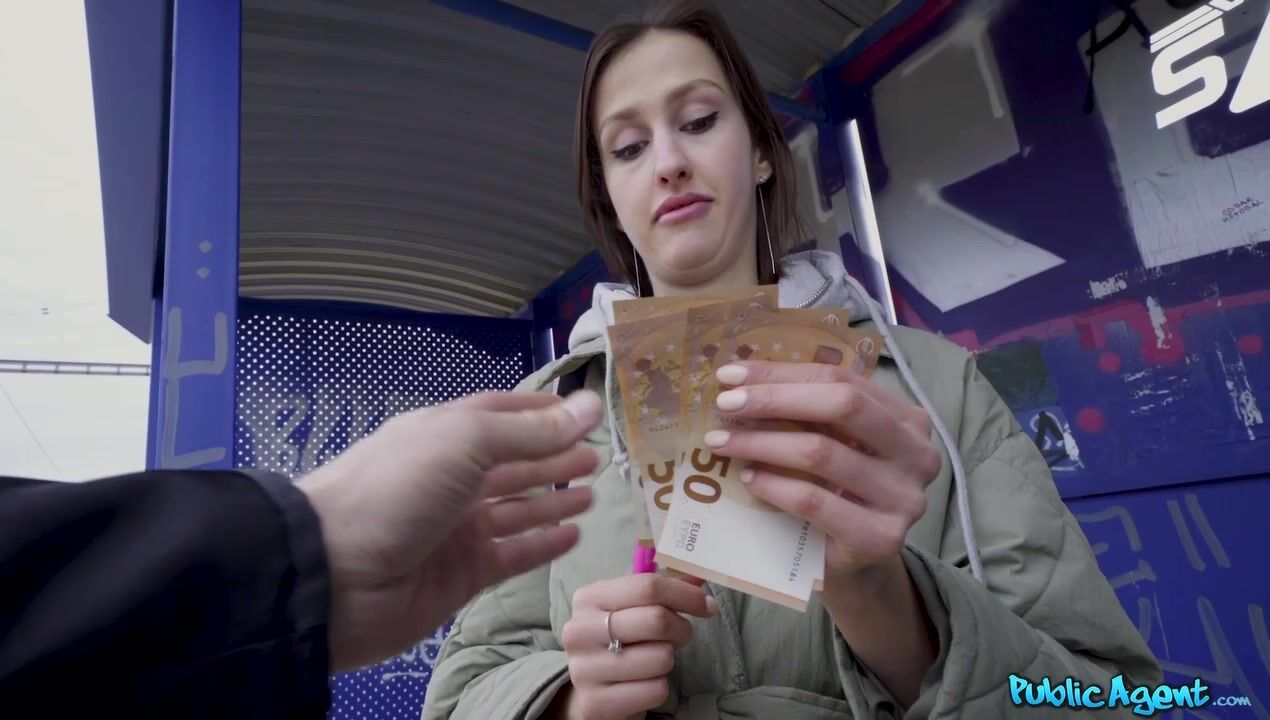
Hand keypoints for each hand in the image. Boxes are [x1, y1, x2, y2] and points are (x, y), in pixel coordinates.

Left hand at [298, 390, 602, 670]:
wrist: (333, 576)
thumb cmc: (396, 490)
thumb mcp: (464, 443)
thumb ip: (530, 431)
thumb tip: (590, 404)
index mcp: (442, 435)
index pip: (499, 414)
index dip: (540, 412)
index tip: (583, 412)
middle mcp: (448, 478)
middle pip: (510, 463)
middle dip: (552, 457)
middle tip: (598, 457)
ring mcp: (454, 529)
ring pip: (514, 509)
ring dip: (552, 500)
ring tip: (592, 493)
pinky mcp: (461, 574)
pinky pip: (511, 555)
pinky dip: (541, 544)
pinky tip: (572, 535)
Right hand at [554, 574, 717, 719]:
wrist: (590, 693)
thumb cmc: (617, 643)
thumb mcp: (631, 610)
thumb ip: (662, 590)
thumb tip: (698, 578)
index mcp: (588, 598)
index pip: (647, 586)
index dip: (686, 594)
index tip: (706, 604)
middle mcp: (579, 631)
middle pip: (657, 620)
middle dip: (682, 629)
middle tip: (681, 636)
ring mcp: (584, 669)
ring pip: (661, 657)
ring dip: (668, 660)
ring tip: (654, 661)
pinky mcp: (596, 703)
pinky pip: (655, 690)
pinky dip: (659, 687)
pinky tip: (644, 684)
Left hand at [705, 361, 940, 591]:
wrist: (855, 565)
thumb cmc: (837, 494)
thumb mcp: (831, 444)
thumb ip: (807, 413)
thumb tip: (740, 380)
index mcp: (907, 419)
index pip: (841, 378)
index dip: (783, 374)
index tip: (731, 376)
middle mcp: (917, 454)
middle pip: (842, 405)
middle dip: (774, 399)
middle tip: (725, 405)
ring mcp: (905, 498)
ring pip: (822, 452)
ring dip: (762, 443)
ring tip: (724, 444)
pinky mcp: (882, 537)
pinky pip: (815, 501)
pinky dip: (775, 486)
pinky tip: (749, 478)